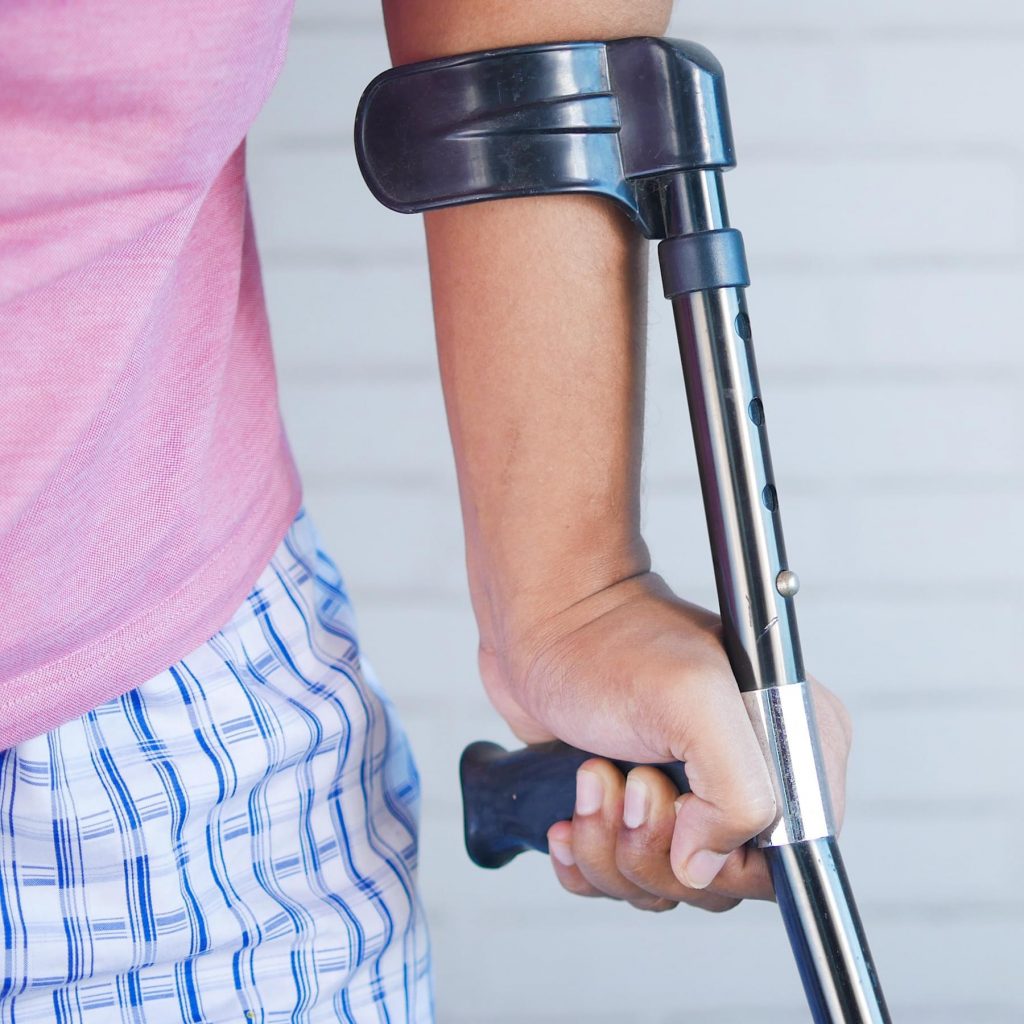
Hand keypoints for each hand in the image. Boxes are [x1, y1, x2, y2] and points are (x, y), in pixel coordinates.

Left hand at [478, 571, 851, 912]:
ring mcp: (691, 799)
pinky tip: (570, 816)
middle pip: (719, 884)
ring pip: (665, 887)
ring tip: (592, 778)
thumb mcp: (691, 700)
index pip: (787, 860)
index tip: (672, 800)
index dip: (723, 855)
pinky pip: (621, 882)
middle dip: (651, 847)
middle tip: (625, 778)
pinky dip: (586, 860)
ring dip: (610, 847)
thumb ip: (737, 791)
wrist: (543, 626)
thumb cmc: (611, 646)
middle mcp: (750, 779)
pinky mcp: (637, 812)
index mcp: (791, 750)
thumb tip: (704, 867)